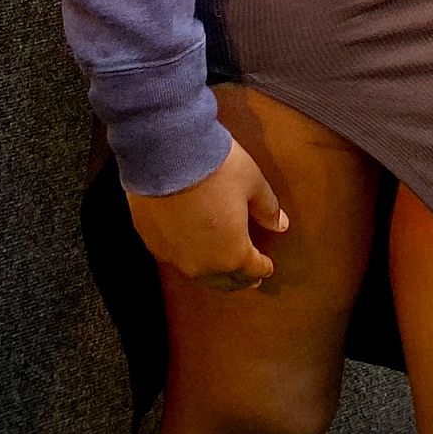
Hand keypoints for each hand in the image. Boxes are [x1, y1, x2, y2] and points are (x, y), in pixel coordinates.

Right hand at [126, 136, 287, 291]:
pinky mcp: (152, 242)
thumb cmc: (215, 168)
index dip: (262, 268)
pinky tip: (190, 248)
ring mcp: (174, 257)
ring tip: (221, 269)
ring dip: (213, 271)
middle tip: (248, 279)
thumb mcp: (252, 182)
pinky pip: (175, 257)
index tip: (267, 268)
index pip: (252, 269)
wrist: (165, 153)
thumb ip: (267, 208)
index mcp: (232, 253)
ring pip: (199, 273)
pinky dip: (188, 255)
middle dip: (239, 278)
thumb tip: (280, 224)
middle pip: (225, 280)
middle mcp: (203, 264)